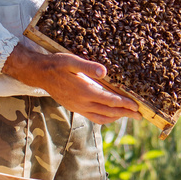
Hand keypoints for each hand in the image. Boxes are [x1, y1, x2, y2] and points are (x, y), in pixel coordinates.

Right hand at [2, 38, 140, 124]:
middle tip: (140, 115)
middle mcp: (82, 103)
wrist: (40, 74)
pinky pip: (94, 117)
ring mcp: (78, 107)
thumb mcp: (71, 61)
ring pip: (102, 117)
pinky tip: (112, 115)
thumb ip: (88, 67)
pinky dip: (106, 118)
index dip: (124, 104)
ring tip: (129, 116)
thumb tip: (104, 71)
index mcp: (84, 91)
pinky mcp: (75, 108)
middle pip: (109, 112)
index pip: (110, 101)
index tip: (137, 106)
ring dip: (117, 118)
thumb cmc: (57, 65)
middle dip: (125, 113)